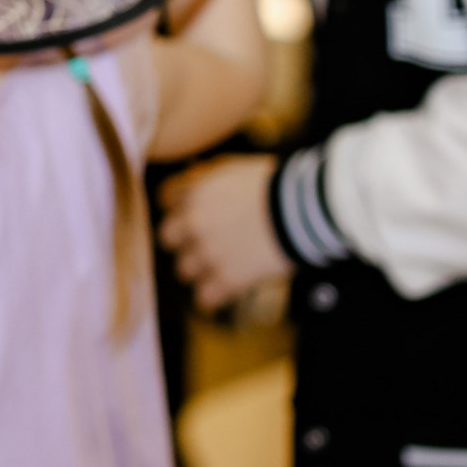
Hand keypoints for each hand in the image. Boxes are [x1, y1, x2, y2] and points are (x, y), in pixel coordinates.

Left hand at [159, 154, 292, 311]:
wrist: (301, 211)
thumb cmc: (275, 184)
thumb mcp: (235, 168)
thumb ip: (208, 176)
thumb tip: (192, 176)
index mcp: (196, 192)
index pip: (165, 200)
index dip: (178, 207)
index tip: (189, 213)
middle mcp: (194, 223)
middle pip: (167, 238)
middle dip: (183, 240)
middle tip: (201, 244)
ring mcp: (208, 252)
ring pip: (183, 270)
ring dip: (198, 269)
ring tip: (218, 268)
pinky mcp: (227, 279)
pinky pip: (204, 297)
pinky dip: (213, 296)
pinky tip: (224, 291)